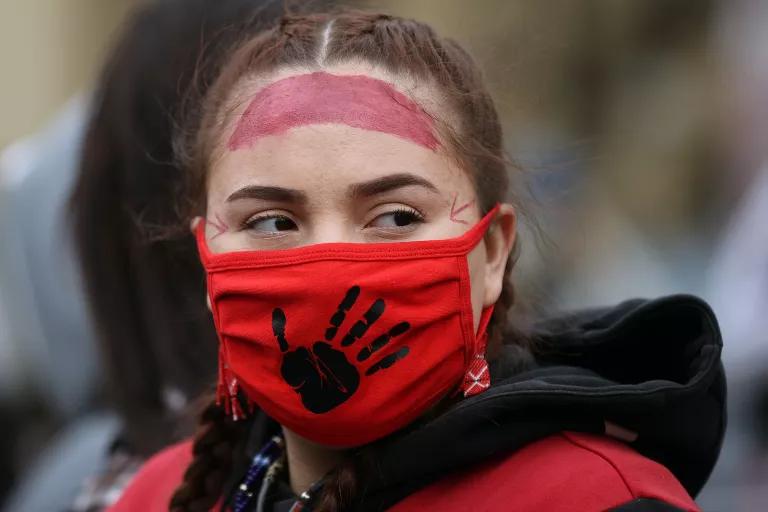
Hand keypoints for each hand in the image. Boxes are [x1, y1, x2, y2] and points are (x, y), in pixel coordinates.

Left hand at [272, 286, 409, 413]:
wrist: (307, 407)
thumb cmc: (295, 380)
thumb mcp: (286, 357)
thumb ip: (281, 338)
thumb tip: (276, 314)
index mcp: (325, 340)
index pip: (338, 319)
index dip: (346, 305)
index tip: (356, 287)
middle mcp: (342, 348)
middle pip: (357, 327)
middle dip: (369, 315)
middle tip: (383, 297)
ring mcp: (353, 362)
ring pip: (372, 343)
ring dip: (386, 333)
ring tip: (404, 319)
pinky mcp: (361, 377)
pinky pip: (378, 365)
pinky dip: (391, 358)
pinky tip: (406, 350)